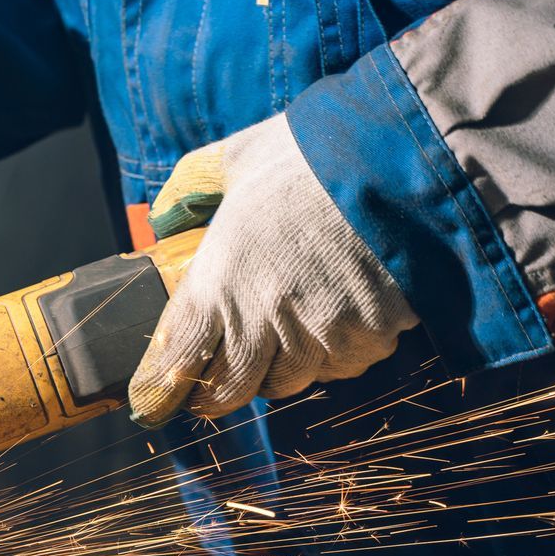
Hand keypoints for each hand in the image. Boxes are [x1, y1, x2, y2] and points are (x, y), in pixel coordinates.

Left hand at [126, 116, 418, 425]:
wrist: (404, 159)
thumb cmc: (315, 155)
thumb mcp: (238, 158)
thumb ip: (192, 186)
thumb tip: (162, 215)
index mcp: (221, 276)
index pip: (177, 356)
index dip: (159, 387)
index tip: (151, 400)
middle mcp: (265, 316)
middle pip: (228, 390)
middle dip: (215, 393)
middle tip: (209, 386)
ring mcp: (319, 333)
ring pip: (286, 384)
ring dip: (276, 371)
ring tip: (278, 340)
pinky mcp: (368, 339)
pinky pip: (340, 367)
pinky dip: (332, 355)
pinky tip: (335, 320)